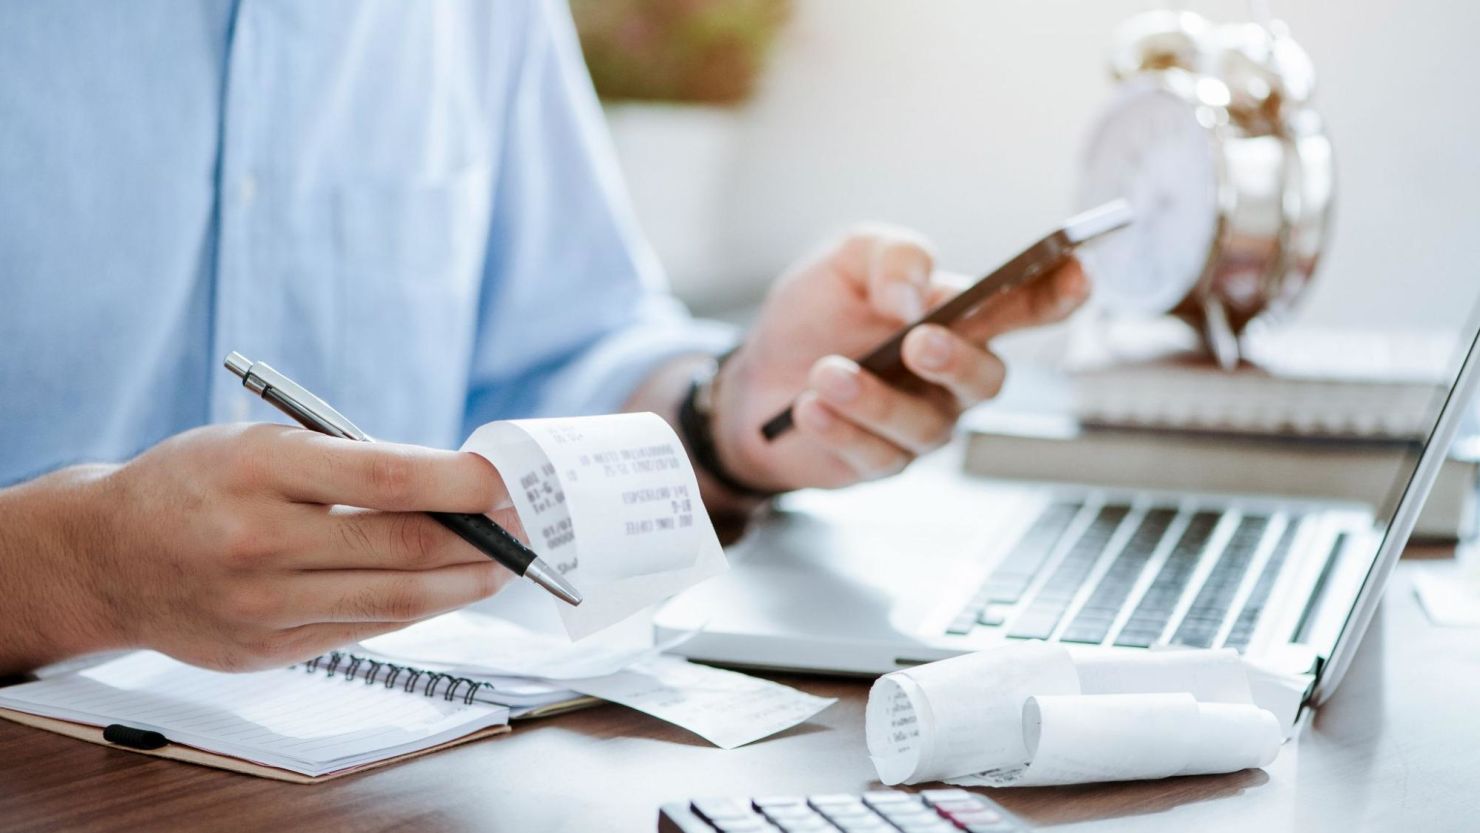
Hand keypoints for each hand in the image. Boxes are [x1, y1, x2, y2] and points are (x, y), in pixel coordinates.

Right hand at [0, 424, 518, 672]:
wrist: (104, 558)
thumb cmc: (194, 485)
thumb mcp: (261, 445)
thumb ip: (349, 464)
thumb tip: (455, 486)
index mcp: (257, 469)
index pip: (387, 478)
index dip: (462, 483)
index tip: (509, 480)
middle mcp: (257, 541)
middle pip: (404, 547)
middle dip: (481, 537)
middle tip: (525, 524)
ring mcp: (260, 606)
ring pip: (396, 601)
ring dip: (465, 583)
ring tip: (503, 564)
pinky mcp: (265, 651)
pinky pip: (365, 630)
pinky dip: (416, 609)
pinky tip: (445, 589)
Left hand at [712, 226, 1087, 491]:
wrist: (754, 374)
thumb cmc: (815, 315)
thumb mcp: (846, 261)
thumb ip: (892, 258)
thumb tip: (914, 296)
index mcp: (959, 318)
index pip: (1024, 306)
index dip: (1058, 292)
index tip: (1075, 271)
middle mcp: (951, 377)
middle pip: (989, 379)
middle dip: (958, 361)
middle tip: (917, 342)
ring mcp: (920, 424)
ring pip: (927, 425)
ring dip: (875, 398)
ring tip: (825, 372)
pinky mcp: (880, 462)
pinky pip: (877, 456)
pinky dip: (841, 429)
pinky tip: (808, 407)